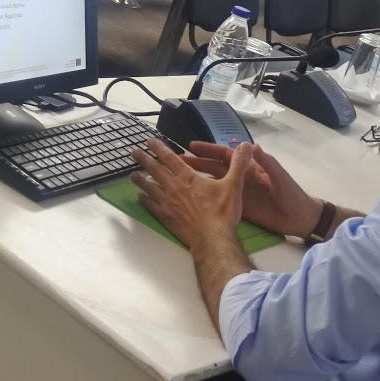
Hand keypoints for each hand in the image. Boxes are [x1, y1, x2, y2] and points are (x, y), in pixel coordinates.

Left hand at [131, 139, 252, 248]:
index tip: (149, 140)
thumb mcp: (234, 185)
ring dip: (139, 179)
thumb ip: (238, 164)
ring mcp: (167, 203)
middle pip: (154, 169)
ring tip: (132, 174)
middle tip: (133, 152)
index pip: (169, 157)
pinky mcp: (165, 217)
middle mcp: (173, 187)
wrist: (213, 239)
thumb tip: (247, 145)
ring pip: (148, 187)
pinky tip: (140, 197)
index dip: (158, 147)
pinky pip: (151, 205)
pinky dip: (144, 199)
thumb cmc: (222, 212)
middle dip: (143, 159)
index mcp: (188, 177)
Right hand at [183, 141, 321, 238]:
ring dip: (198, 179)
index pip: (226, 155)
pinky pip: (219, 199)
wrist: (300, 219)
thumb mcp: (280, 177)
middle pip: (214, 168)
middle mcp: (241, 178)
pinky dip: (206, 197)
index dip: (209, 150)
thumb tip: (251, 145)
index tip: (191, 146)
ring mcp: (238, 193)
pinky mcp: (238, 208)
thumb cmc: (292, 195)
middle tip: (177, 161)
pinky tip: (192, 198)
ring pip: (213, 183)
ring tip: (179, 177)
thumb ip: (266, 162)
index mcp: (250, 167)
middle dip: (197, 163)